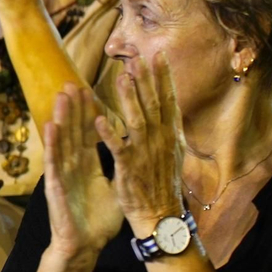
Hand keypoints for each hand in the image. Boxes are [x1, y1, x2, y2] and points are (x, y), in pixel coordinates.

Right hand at [41, 84, 122, 260]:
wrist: (85, 246)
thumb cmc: (98, 221)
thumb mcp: (115, 190)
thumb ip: (119, 170)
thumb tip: (132, 153)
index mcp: (87, 166)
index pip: (88, 134)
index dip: (89, 113)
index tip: (90, 90)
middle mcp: (73, 166)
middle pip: (74, 132)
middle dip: (74, 108)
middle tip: (72, 83)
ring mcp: (62, 175)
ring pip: (62, 141)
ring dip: (61, 118)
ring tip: (61, 96)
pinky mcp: (55, 186)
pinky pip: (54, 162)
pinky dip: (52, 143)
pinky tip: (50, 125)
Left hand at [97, 52, 186, 236]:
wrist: (161, 215)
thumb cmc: (163, 184)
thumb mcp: (172, 154)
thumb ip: (167, 131)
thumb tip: (168, 110)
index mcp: (171, 136)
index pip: (169, 101)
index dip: (164, 78)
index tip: (158, 56)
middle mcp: (161, 142)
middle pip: (154, 105)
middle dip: (147, 80)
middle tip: (139, 57)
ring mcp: (146, 155)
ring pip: (137, 121)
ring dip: (129, 99)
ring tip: (122, 77)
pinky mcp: (129, 169)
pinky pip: (118, 149)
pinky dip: (109, 134)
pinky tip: (99, 119)